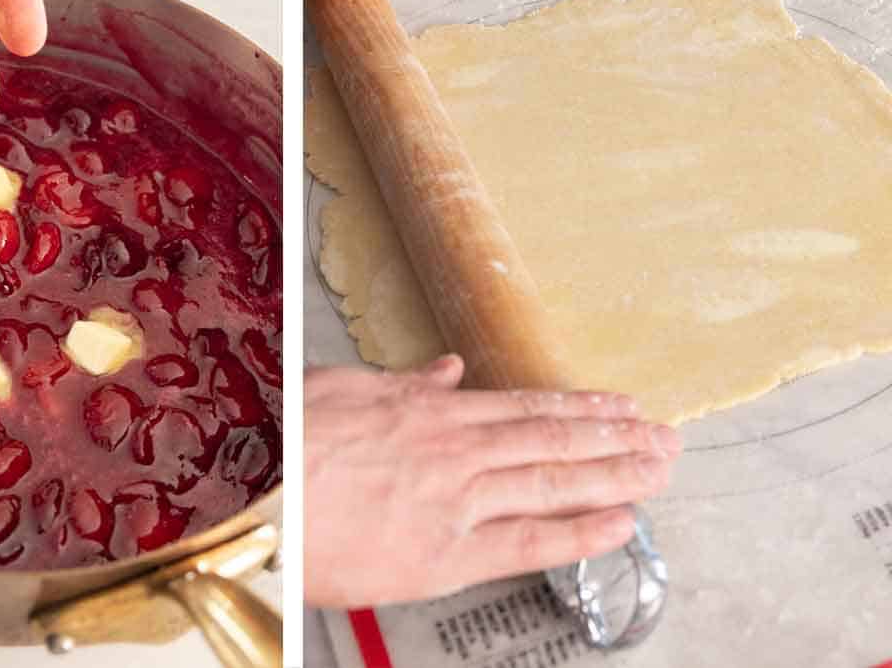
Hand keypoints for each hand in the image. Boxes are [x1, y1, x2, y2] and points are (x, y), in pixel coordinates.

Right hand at [305, 355, 680, 607]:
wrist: (259, 501)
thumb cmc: (285, 447)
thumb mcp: (337, 390)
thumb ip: (401, 383)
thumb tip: (444, 370)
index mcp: (428, 411)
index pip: (524, 408)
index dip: (579, 409)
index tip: (619, 408)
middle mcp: (456, 450)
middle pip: (553, 442)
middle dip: (615, 440)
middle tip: (666, 438)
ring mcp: (457, 501)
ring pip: (554, 483)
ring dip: (615, 475)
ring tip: (661, 470)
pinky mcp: (448, 555)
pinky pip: (529, 542)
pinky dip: (579, 533)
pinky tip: (621, 525)